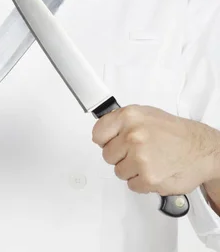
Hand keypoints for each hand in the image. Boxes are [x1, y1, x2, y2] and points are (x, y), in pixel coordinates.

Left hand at [91, 104, 217, 195]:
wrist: (201, 149)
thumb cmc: (175, 132)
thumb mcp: (146, 114)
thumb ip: (122, 122)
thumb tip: (103, 130)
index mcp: (130, 116)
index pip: (98, 132)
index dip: (104, 140)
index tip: (109, 142)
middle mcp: (133, 135)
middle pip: (107, 155)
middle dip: (120, 155)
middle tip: (137, 151)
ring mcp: (140, 158)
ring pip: (119, 171)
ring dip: (132, 169)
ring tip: (149, 160)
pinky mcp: (148, 178)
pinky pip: (132, 185)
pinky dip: (142, 181)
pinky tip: (154, 170)